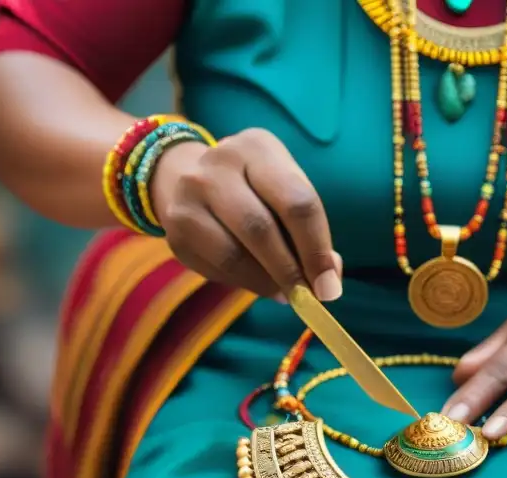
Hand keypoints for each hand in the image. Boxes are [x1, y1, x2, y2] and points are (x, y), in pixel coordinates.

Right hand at [150, 128, 341, 300]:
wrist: (186, 175)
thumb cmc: (254, 190)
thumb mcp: (286, 193)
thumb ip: (311, 232)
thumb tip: (329, 277)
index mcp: (259, 148)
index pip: (297, 202)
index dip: (317, 249)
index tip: (330, 287)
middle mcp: (219, 163)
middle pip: (261, 228)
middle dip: (291, 271)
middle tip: (310, 298)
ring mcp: (190, 194)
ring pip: (235, 254)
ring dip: (267, 283)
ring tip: (286, 293)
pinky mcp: (176, 228)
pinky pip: (217, 267)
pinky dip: (246, 284)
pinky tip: (260, 284)